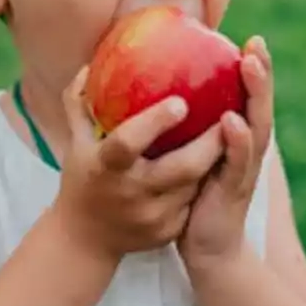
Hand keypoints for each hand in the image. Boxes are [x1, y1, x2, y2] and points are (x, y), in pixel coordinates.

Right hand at [51, 66, 225, 263]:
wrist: (84, 240)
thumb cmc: (82, 178)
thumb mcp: (75, 142)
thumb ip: (79, 103)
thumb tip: (89, 65)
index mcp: (103, 167)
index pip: (127, 142)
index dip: (154, 122)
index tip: (182, 101)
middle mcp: (129, 194)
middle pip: (180, 168)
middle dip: (210, 142)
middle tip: (229, 113)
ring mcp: (151, 217)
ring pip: (195, 184)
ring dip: (213, 160)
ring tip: (230, 132)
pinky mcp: (167, 232)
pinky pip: (193, 201)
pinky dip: (204, 181)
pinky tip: (217, 162)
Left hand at [178, 35, 273, 268]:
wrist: (207, 252)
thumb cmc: (192, 200)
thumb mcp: (192, 158)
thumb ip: (187, 129)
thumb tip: (157, 93)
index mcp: (237, 142)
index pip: (248, 99)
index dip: (253, 70)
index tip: (250, 38)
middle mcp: (247, 152)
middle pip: (259, 107)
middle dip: (260, 75)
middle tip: (256, 44)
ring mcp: (244, 172)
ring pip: (255, 129)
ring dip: (254, 97)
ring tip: (249, 66)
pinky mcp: (233, 193)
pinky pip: (235, 164)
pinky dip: (236, 142)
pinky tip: (230, 122)